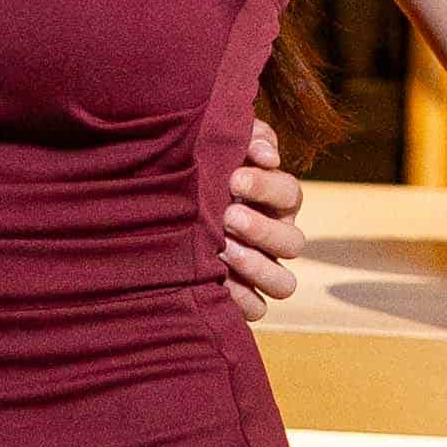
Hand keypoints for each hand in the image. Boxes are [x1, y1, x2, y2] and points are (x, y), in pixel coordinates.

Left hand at [214, 111, 303, 311]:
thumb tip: (268, 155)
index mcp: (274, 202)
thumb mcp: (220, 146)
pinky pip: (258, 308)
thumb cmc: (196, 172)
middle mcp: (275, 238)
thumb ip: (248, 138)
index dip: (267, 188)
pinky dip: (242, 298)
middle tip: (228, 215)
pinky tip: (216, 281)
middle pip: (293, 242)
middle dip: (262, 229)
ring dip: (257, 267)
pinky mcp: (244, 298)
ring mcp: (262, 270)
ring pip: (285, 283)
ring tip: (224, 251)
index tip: (234, 178)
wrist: (152, 212)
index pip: (290, 194)